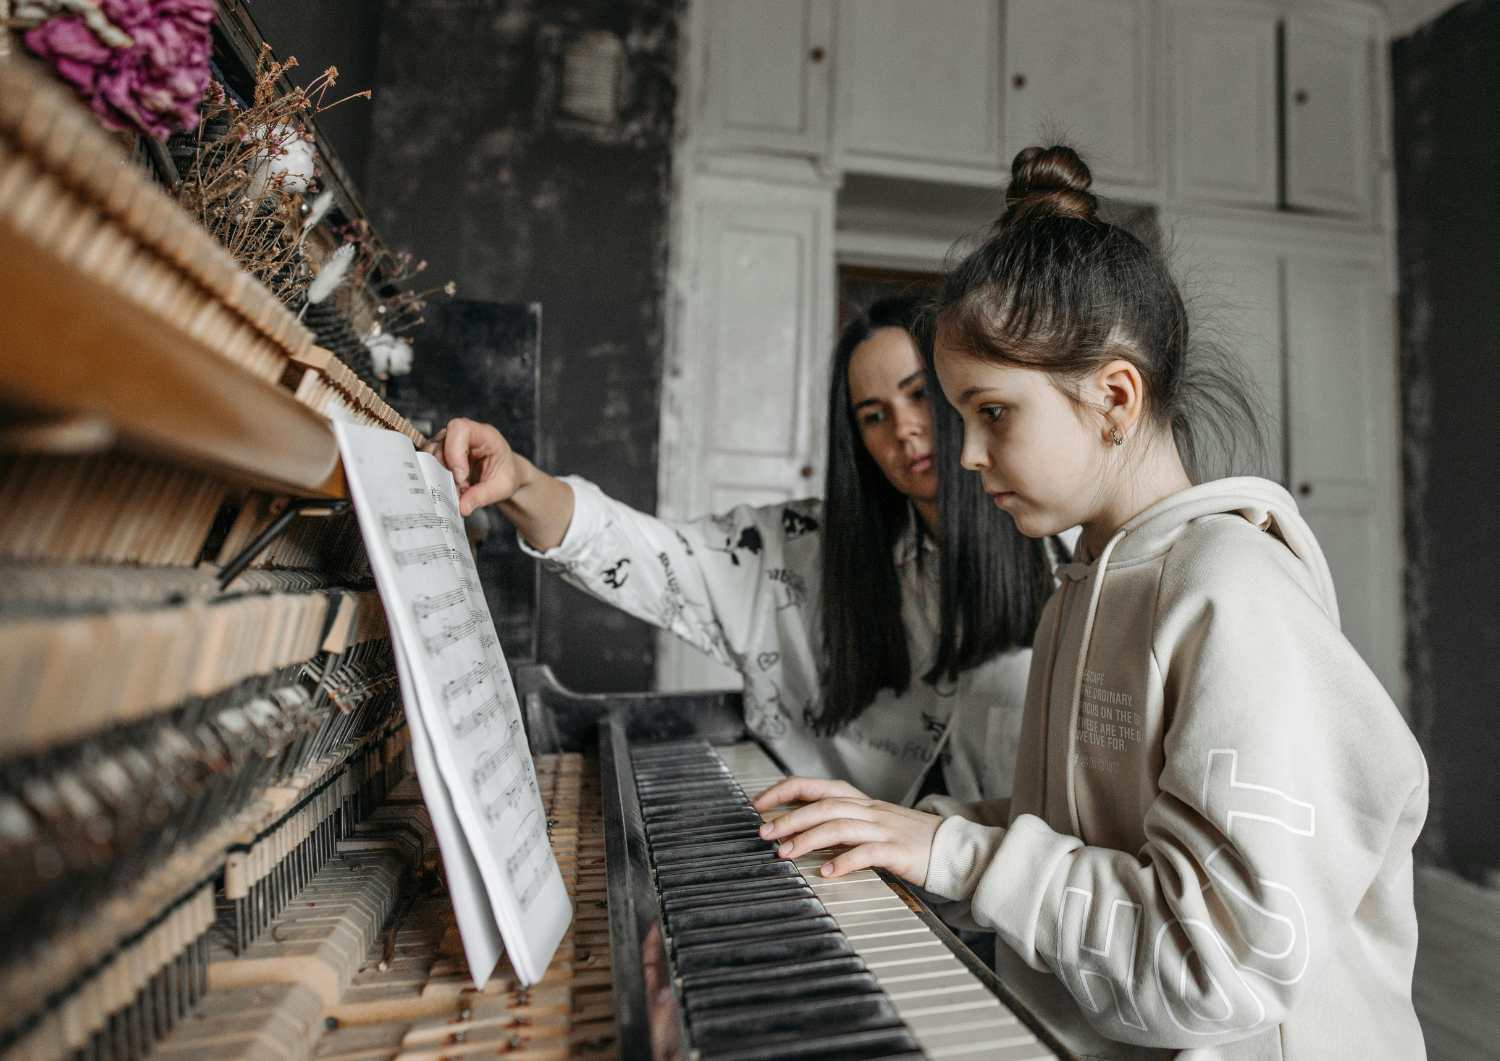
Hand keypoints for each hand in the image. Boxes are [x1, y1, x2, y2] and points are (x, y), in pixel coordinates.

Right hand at [424, 417, 524, 515]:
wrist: (504, 474)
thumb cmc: (506, 474)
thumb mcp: (501, 487)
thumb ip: (482, 496)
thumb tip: (462, 508)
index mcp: (483, 434)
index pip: (459, 429)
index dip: (455, 452)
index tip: (461, 477)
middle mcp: (462, 434)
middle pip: (440, 441)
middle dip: (445, 469)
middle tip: (457, 489)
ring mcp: (448, 442)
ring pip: (430, 453)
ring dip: (437, 474)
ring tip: (453, 490)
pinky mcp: (440, 454)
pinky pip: (428, 463)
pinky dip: (434, 477)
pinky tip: (446, 489)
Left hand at [751, 776, 939, 884]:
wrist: (953, 849)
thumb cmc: (908, 840)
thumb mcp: (871, 825)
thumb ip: (841, 824)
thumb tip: (800, 828)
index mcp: (861, 802)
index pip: (816, 786)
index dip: (785, 792)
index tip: (758, 804)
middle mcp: (870, 810)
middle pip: (823, 805)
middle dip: (789, 818)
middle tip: (763, 834)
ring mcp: (884, 829)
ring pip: (839, 825)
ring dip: (808, 839)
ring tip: (785, 854)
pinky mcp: (898, 851)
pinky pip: (866, 853)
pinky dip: (843, 862)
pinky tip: (826, 873)